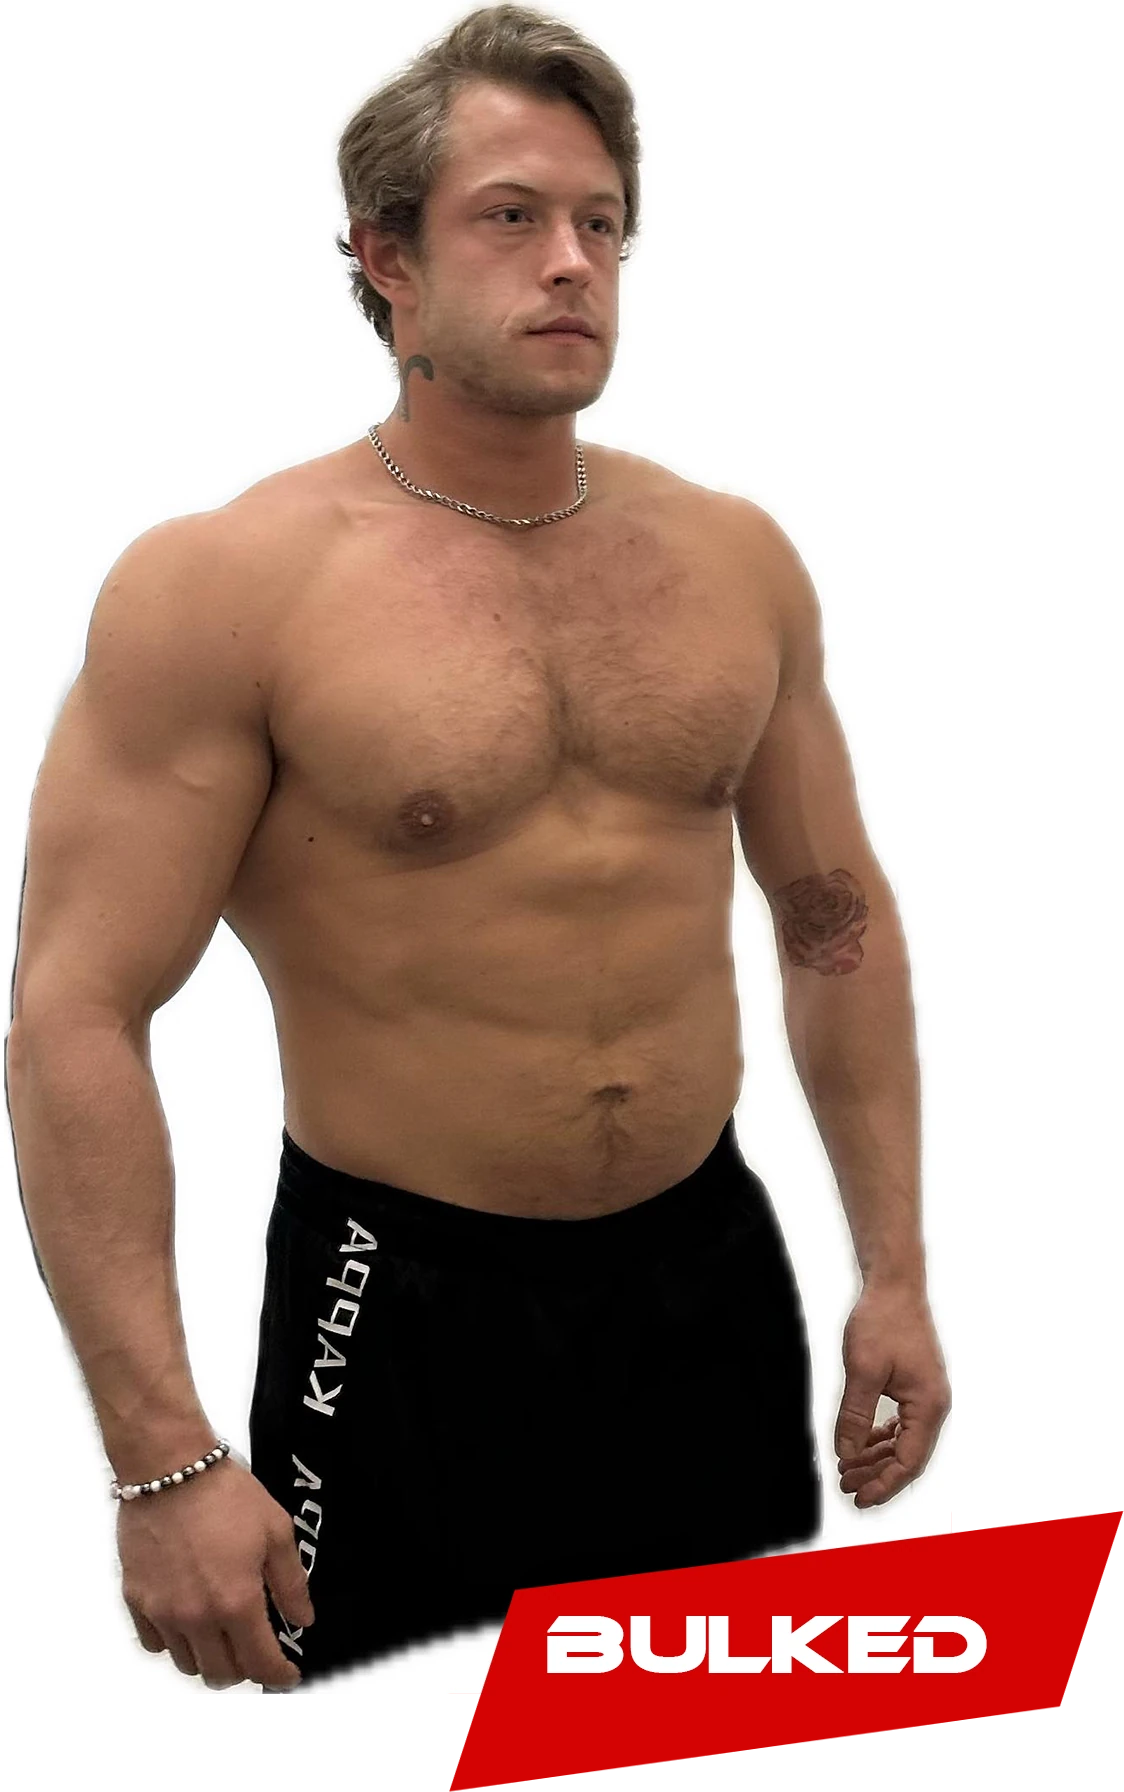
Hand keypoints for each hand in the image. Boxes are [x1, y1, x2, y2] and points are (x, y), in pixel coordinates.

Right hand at [117, 1454, 314, 1690]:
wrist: (168, 1468)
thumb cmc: (227, 1495)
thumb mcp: (275, 1531)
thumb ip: (291, 1583)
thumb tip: (302, 1621)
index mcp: (236, 1602)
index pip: (260, 1663)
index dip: (279, 1675)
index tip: (288, 1674)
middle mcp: (197, 1618)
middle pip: (220, 1674)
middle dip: (244, 1670)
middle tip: (255, 1651)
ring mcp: (162, 1612)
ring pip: (187, 1664)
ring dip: (209, 1658)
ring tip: (221, 1635)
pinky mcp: (135, 1600)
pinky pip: (154, 1643)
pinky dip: (173, 1642)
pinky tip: (186, 1620)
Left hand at [834, 1279, 950, 1507]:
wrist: (895, 1285)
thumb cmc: (883, 1321)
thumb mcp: (863, 1371)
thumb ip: (855, 1416)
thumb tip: (846, 1453)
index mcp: (929, 1406)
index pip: (909, 1462)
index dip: (883, 1485)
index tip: (858, 1498)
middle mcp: (934, 1405)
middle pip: (907, 1456)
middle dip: (876, 1474)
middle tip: (844, 1484)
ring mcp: (926, 1396)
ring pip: (904, 1441)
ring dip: (876, 1456)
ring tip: (847, 1467)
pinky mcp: (916, 1386)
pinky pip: (901, 1423)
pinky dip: (881, 1436)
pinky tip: (862, 1442)